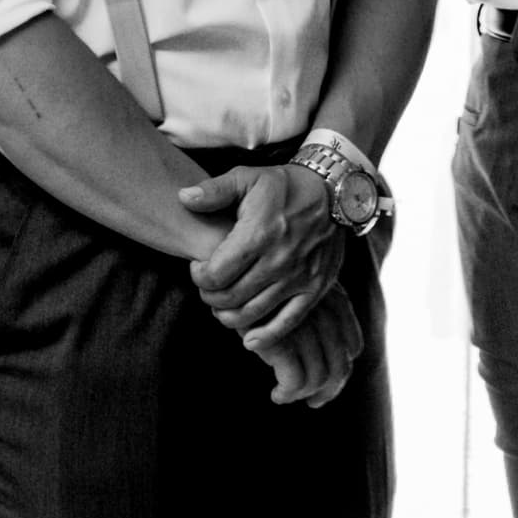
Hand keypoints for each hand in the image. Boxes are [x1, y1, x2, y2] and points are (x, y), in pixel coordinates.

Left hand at [184, 162, 344, 341]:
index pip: (215, 274)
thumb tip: (183, 198)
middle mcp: (279, 260)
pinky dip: (266, 337)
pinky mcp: (316, 289)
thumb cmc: (284, 186)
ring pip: (253, 314)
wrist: (334, 192)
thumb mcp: (248, 177)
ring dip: (229, 316)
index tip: (198, 268)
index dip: (199, 277)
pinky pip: (288, 323)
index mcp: (258, 234)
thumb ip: (214, 190)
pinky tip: (249, 340)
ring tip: (223, 304)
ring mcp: (299, 278)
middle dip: (210, 296)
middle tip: (209, 286)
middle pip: (230, 297)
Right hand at [254, 285, 368, 407]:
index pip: (352, 342)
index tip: (329, 381)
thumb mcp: (294, 292)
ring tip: (286, 396)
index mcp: (332, 299)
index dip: (343, 366)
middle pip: (340, 365)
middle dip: (329, 390)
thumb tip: (336, 360)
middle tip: (315, 402)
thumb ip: (316, 314)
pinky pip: (294, 382)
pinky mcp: (281, 341)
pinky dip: (287, 394)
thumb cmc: (260, 287)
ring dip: (304, 394)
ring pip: (318, 378)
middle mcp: (324, 313)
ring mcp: (304, 327)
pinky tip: (276, 395)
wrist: (230, 275)